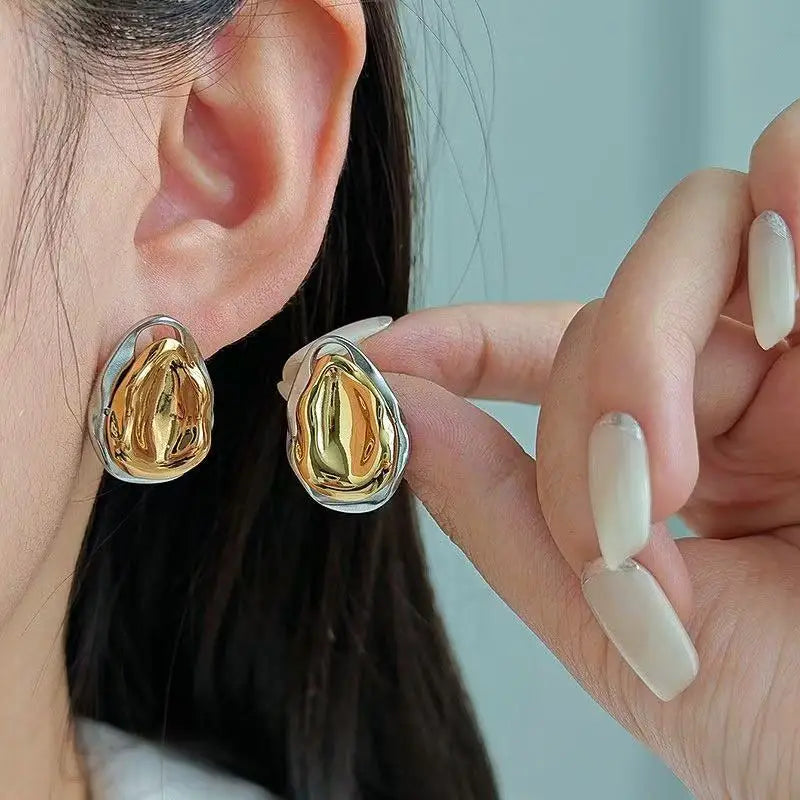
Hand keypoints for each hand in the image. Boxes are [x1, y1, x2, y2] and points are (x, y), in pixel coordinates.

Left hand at [362, 107, 799, 799]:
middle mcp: (745, 381)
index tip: (356, 358)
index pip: (551, 352)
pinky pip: (798, 162)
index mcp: (681, 451)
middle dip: (581, 412)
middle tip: (606, 538)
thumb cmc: (784, 727)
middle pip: (608, 311)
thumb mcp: (609, 626)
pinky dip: (773, 224)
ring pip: (688, 234)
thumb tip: (395, 410)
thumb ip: (500, 511)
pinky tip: (779, 320)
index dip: (452, 341)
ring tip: (669, 486)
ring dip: (643, 348)